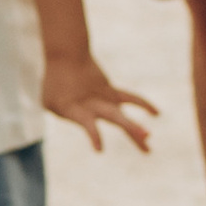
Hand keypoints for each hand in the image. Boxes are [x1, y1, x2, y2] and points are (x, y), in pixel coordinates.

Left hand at [41, 53, 157, 153]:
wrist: (67, 55)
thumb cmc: (54, 82)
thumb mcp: (49, 101)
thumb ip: (62, 115)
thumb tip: (83, 120)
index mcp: (76, 108)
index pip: (87, 123)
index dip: (95, 135)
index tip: (100, 150)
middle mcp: (93, 104)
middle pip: (113, 116)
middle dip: (129, 128)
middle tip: (146, 141)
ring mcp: (104, 97)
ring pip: (122, 112)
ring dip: (135, 126)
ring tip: (148, 139)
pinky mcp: (111, 92)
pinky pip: (131, 98)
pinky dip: (144, 104)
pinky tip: (157, 113)